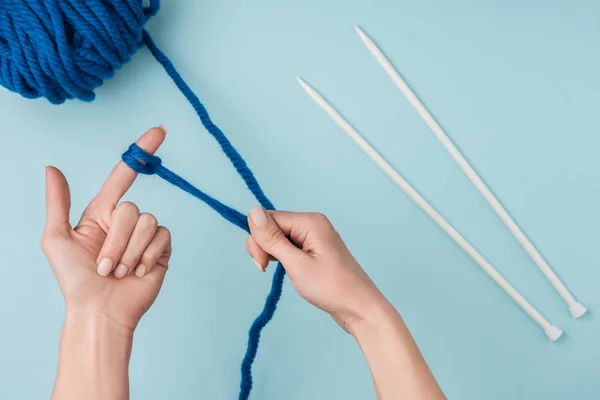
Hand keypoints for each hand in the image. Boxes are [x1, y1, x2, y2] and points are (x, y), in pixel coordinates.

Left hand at [42, 127, 171, 332]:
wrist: (100, 312)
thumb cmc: (75, 280)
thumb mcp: (57, 239)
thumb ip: (57, 202)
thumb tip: (51, 168)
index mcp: (102, 213)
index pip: (124, 175)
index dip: (141, 151)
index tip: (159, 131)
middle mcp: (125, 221)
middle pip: (132, 209)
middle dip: (116, 241)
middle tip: (104, 266)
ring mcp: (145, 235)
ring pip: (148, 223)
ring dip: (129, 252)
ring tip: (119, 272)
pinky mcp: (162, 249)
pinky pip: (162, 237)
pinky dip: (147, 256)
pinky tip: (138, 271)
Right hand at [246, 208, 445, 399]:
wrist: (359, 307)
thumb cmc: (331, 288)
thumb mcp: (296, 264)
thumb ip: (272, 239)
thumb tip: (252, 211)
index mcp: (309, 221)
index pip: (268, 218)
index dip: (259, 239)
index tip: (261, 264)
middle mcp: (312, 223)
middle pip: (272, 225)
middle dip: (263, 246)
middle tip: (265, 269)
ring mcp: (314, 236)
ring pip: (278, 236)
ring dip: (271, 253)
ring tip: (282, 271)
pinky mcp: (314, 249)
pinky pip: (289, 245)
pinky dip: (282, 257)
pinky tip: (286, 269)